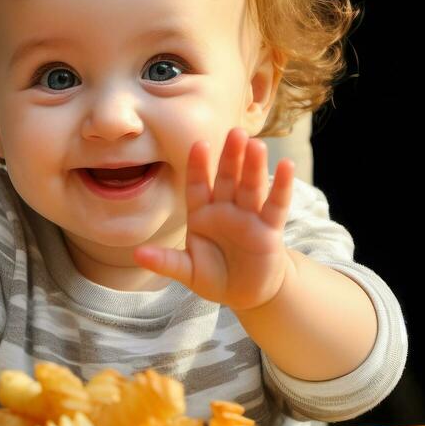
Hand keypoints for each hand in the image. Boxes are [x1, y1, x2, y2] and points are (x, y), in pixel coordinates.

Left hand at [133, 128, 294, 309]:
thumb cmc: (214, 277)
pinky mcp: (269, 230)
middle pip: (227, 179)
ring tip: (255, 144)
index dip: (198, 166)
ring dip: (253, 166)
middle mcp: (225, 210)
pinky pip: (276, 205)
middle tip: (234, 132)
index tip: (199, 145)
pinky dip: (282, 186)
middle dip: (230, 157)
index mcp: (201, 214)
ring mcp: (248, 217)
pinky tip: (286, 166)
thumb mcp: (187, 272)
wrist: (245, 293)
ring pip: (250, 187)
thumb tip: (138, 255)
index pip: (198, 185)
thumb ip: (166, 262)